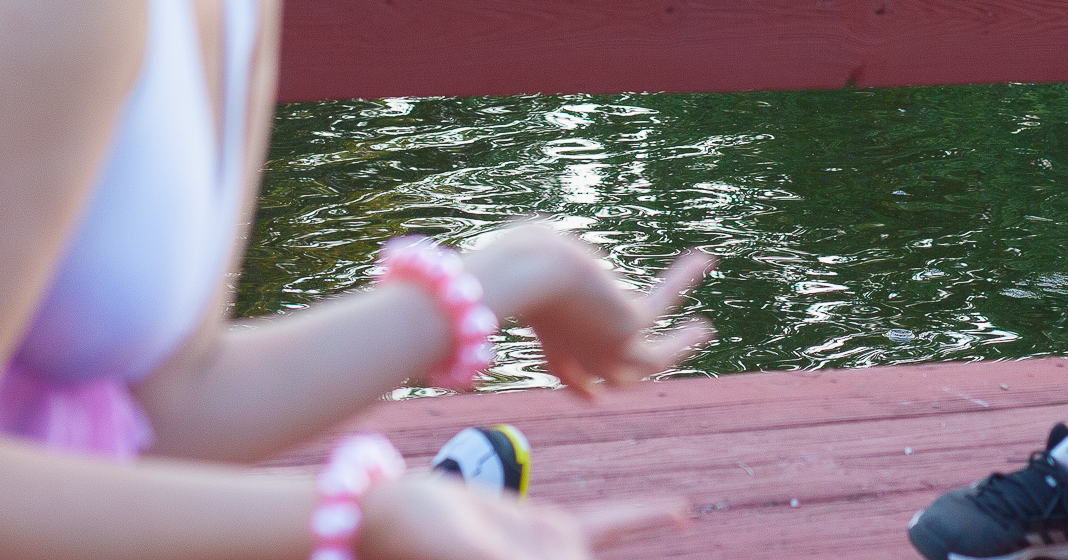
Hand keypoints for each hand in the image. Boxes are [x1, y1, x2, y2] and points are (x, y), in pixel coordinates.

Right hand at [366, 470, 688, 559]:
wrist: (383, 512)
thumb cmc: (413, 537)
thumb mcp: (471, 551)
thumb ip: (511, 559)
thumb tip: (565, 559)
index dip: (632, 527)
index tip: (676, 523)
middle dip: (631, 529)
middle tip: (685, 523)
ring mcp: (550, 554)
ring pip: (608, 543)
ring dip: (640, 529)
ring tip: (681, 520)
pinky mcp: (545, 530)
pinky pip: (606, 522)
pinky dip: (642, 516)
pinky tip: (680, 514)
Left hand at [470, 228, 714, 397]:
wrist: (530, 272)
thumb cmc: (516, 262)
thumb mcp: (520, 261)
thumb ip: (526, 256)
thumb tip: (530, 235)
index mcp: (550, 344)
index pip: (568, 375)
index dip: (582, 387)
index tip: (592, 396)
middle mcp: (582, 353)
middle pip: (618, 379)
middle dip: (640, 374)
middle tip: (659, 363)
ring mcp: (608, 348)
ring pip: (655, 361)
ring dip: (681, 344)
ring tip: (702, 329)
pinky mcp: (631, 327)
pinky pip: (667, 301)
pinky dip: (684, 276)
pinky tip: (704, 258)